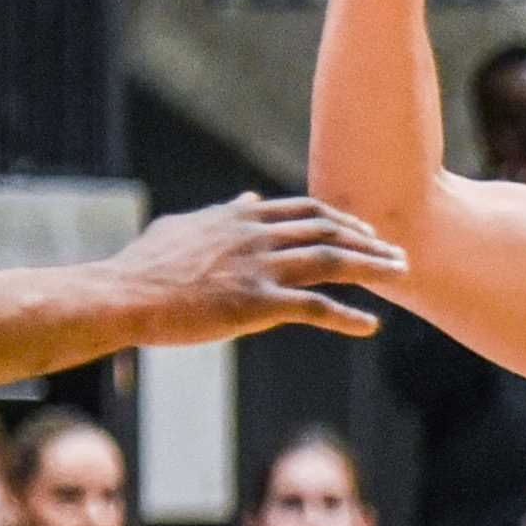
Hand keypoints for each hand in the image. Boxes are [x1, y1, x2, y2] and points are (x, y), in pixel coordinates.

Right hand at [99, 193, 406, 346]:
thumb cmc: (145, 266)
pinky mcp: (255, 304)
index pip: (305, 210)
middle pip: (328, 230)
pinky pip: (314, 308)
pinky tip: (370, 326)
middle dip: (369, 241)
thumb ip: (222, 213)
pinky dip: (346, 317)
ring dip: (372, 267)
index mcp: (241, 218)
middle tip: (396, 253)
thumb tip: (245, 200)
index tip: (364, 230)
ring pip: (332, 261)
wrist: (124, 295)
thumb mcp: (185, 226)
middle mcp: (257, 236)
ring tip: (400, 275)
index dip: (341, 219)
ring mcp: (259, 269)